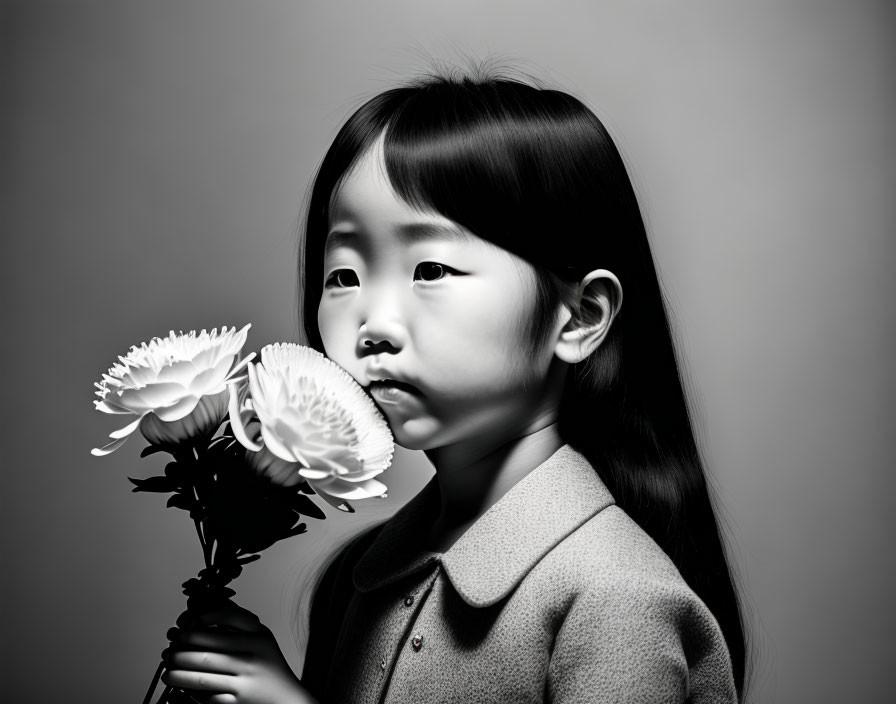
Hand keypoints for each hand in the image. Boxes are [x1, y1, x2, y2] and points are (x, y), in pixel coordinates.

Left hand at [162, 602, 317, 703]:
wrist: (287, 699)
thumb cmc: (269, 666)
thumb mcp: (262, 638)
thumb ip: (241, 622)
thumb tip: (210, 607)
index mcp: (258, 639)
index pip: (227, 621)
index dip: (202, 620)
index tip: (189, 622)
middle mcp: (251, 659)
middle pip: (206, 653)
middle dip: (181, 651)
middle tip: (171, 649)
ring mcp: (244, 683)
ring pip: (201, 679)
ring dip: (178, 675)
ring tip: (168, 672)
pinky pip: (208, 699)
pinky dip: (192, 695)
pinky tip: (183, 690)